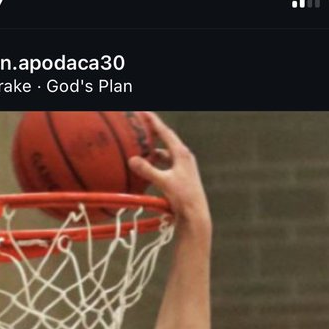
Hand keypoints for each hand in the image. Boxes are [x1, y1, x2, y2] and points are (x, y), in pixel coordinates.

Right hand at [128, 112, 210, 229]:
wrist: (196, 215)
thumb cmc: (184, 198)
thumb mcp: (164, 182)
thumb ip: (148, 170)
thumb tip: (132, 160)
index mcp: (182, 154)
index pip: (166, 132)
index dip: (154, 122)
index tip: (144, 112)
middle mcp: (184, 158)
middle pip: (166, 141)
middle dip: (153, 135)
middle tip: (141, 129)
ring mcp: (184, 168)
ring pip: (165, 155)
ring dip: (154, 153)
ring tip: (141, 153)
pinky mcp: (182, 177)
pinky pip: (166, 166)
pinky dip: (157, 165)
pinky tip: (149, 171)